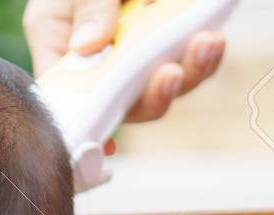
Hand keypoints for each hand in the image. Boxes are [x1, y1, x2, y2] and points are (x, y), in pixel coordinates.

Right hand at [23, 0, 226, 121]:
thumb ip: (86, 8)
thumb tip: (89, 45)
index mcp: (62, 56)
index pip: (70, 102)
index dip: (89, 125)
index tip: (108, 142)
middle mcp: (102, 66)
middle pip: (127, 103)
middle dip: (154, 95)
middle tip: (170, 74)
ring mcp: (140, 56)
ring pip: (164, 85)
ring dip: (189, 73)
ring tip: (207, 42)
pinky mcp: (172, 41)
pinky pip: (190, 59)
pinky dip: (203, 54)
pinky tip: (211, 38)